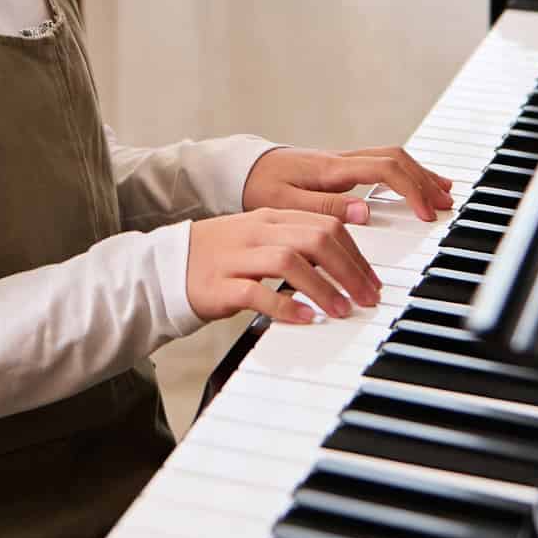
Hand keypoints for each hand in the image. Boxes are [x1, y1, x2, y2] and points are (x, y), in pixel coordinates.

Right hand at [186, 209, 382, 324]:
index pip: (325, 224)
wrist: (165, 267)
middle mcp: (257, 232)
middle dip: (350, 269)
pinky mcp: (219, 285)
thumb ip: (298, 244)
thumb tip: (344, 263)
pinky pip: (256, 292)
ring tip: (342, 310)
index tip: (372, 281)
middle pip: (315, 238)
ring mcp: (237, 257)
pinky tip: (305, 319)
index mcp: (270, 218)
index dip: (356, 253)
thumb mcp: (261, 241)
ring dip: (323, 287)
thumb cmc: (221, 259)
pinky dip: (285, 305)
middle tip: (368, 297)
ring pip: (290, 261)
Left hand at [241, 145, 454, 223]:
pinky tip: (415, 185)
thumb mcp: (283, 203)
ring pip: (391, 158)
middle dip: (424, 181)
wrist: (238, 169)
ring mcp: (341, 161)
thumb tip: (366, 212)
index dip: (411, 190)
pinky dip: (404, 174)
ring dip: (419, 174)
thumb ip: (324, 208)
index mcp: (330, 168)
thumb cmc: (256, 186)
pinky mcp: (338, 168)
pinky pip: (381, 164)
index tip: (427, 214)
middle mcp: (340, 160)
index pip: (385, 170)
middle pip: (396, 159)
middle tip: (445, 206)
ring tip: (443, 194)